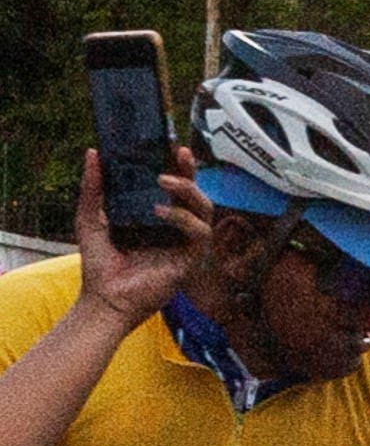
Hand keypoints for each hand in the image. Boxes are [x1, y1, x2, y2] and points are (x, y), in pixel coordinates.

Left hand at [73, 147, 212, 327]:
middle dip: (190, 172)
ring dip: (187, 190)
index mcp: (158, 217)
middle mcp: (176, 227)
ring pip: (204, 208)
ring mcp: (186, 243)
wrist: (103, 299)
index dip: (180, 166)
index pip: (176, 187)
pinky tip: (160, 213)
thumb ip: (93, 188)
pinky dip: (182, 218)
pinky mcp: (191, 259)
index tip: (174, 146)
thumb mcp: (90, 219)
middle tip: (178, 154)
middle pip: (196, 193)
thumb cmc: (99, 265)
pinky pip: (199, 232)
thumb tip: (93, 153)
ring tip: (163, 181)